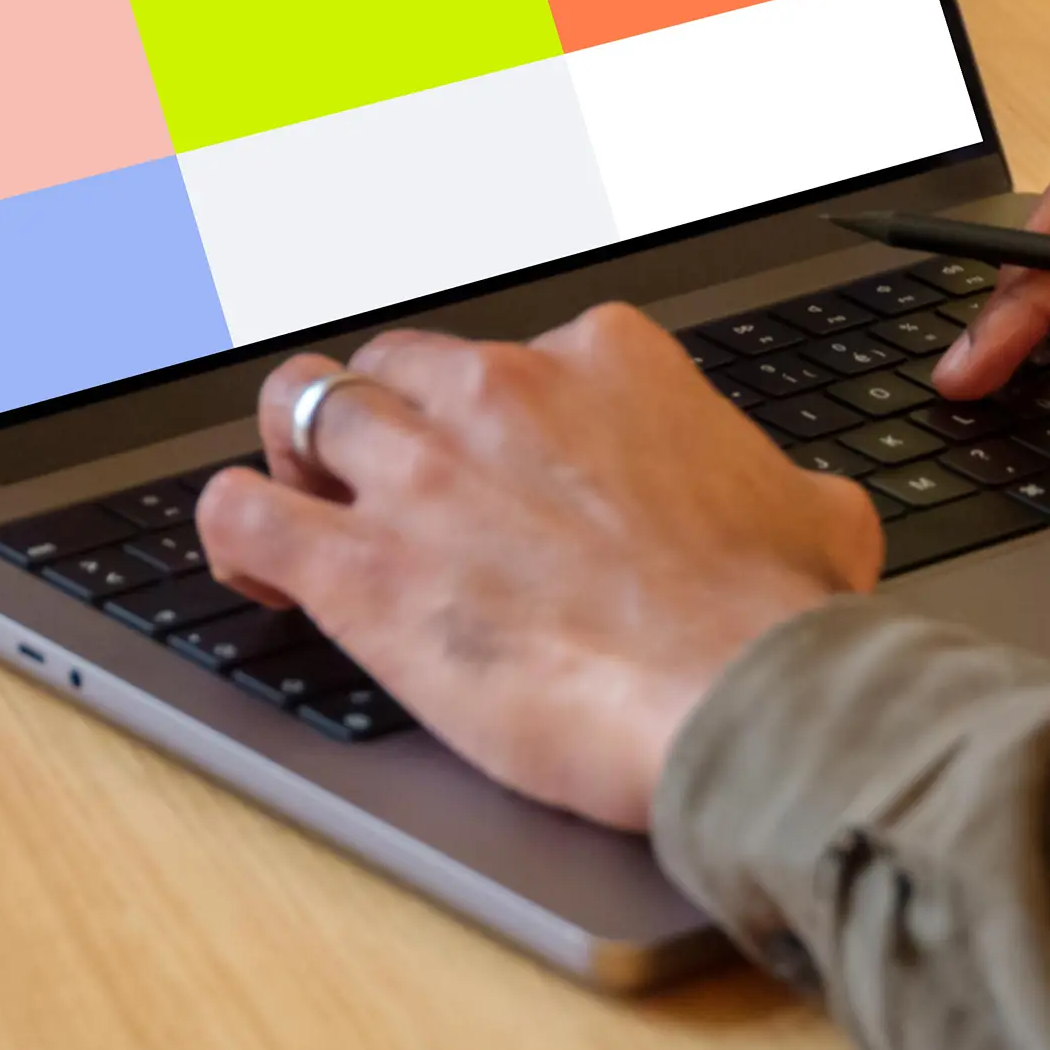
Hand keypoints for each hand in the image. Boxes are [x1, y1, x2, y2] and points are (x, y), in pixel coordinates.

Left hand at [198, 310, 879, 832]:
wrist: (736, 693)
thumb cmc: (772, 619)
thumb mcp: (815, 518)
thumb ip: (782, 489)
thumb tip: (802, 508)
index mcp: (603, 362)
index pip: (514, 356)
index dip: (498, 422)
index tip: (505, 474)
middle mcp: (499, 391)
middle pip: (396, 367)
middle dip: (388, 424)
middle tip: (401, 493)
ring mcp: (418, 471)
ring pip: (303, 406)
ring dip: (300, 457)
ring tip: (313, 511)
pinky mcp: (358, 566)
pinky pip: (241, 512)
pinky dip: (234, 535)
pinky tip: (259, 570)